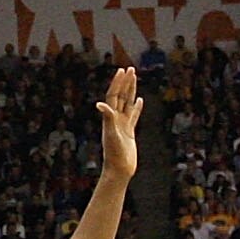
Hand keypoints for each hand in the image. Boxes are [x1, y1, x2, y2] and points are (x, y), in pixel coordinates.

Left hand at [96, 65, 141, 181]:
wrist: (119, 169)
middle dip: (125, 82)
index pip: (113, 96)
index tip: (122, 71)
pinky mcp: (129, 132)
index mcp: (110, 117)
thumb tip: (99, 104)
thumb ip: (107, 118)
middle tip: (131, 69)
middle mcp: (115, 119)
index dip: (117, 83)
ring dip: (131, 91)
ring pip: (127, 103)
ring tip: (134, 79)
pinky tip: (140, 100)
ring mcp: (122, 125)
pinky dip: (136, 107)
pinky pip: (133, 115)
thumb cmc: (113, 153)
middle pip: (121, 96)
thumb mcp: (111, 133)